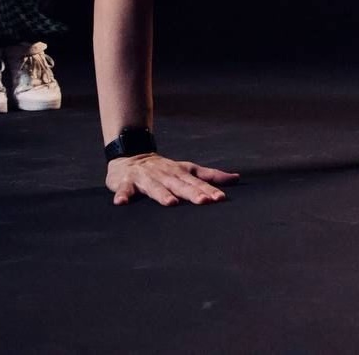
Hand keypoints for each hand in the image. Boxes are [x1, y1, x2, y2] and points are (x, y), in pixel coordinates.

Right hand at [106, 153, 239, 205]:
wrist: (131, 156)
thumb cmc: (164, 169)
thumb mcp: (188, 169)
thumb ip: (210, 175)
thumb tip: (236, 178)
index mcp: (179, 172)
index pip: (196, 182)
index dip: (208, 189)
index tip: (220, 198)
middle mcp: (164, 174)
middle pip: (179, 184)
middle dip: (191, 193)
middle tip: (204, 201)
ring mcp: (145, 178)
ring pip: (154, 187)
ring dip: (162, 194)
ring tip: (171, 203)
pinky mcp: (127, 182)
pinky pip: (124, 189)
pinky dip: (123, 195)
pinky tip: (121, 202)